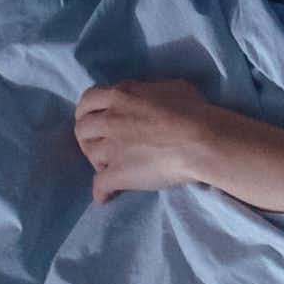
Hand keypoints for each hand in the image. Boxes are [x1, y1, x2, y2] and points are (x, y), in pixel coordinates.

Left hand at [73, 78, 219, 203]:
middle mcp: (109, 120)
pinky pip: (99, 185)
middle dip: (88, 137)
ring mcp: (111, 148)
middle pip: (81, 129)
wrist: (202, 142)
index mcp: (120, 96)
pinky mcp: (117, 174)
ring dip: (97, 162)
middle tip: (102, 144)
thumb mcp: (170, 87)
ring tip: (109, 168)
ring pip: (90, 156)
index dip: (88, 111)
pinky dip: (102, 192)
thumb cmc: (193, 111)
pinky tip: (108, 196)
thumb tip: (144, 94)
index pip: (87, 101)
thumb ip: (148, 89)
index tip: (96, 119)